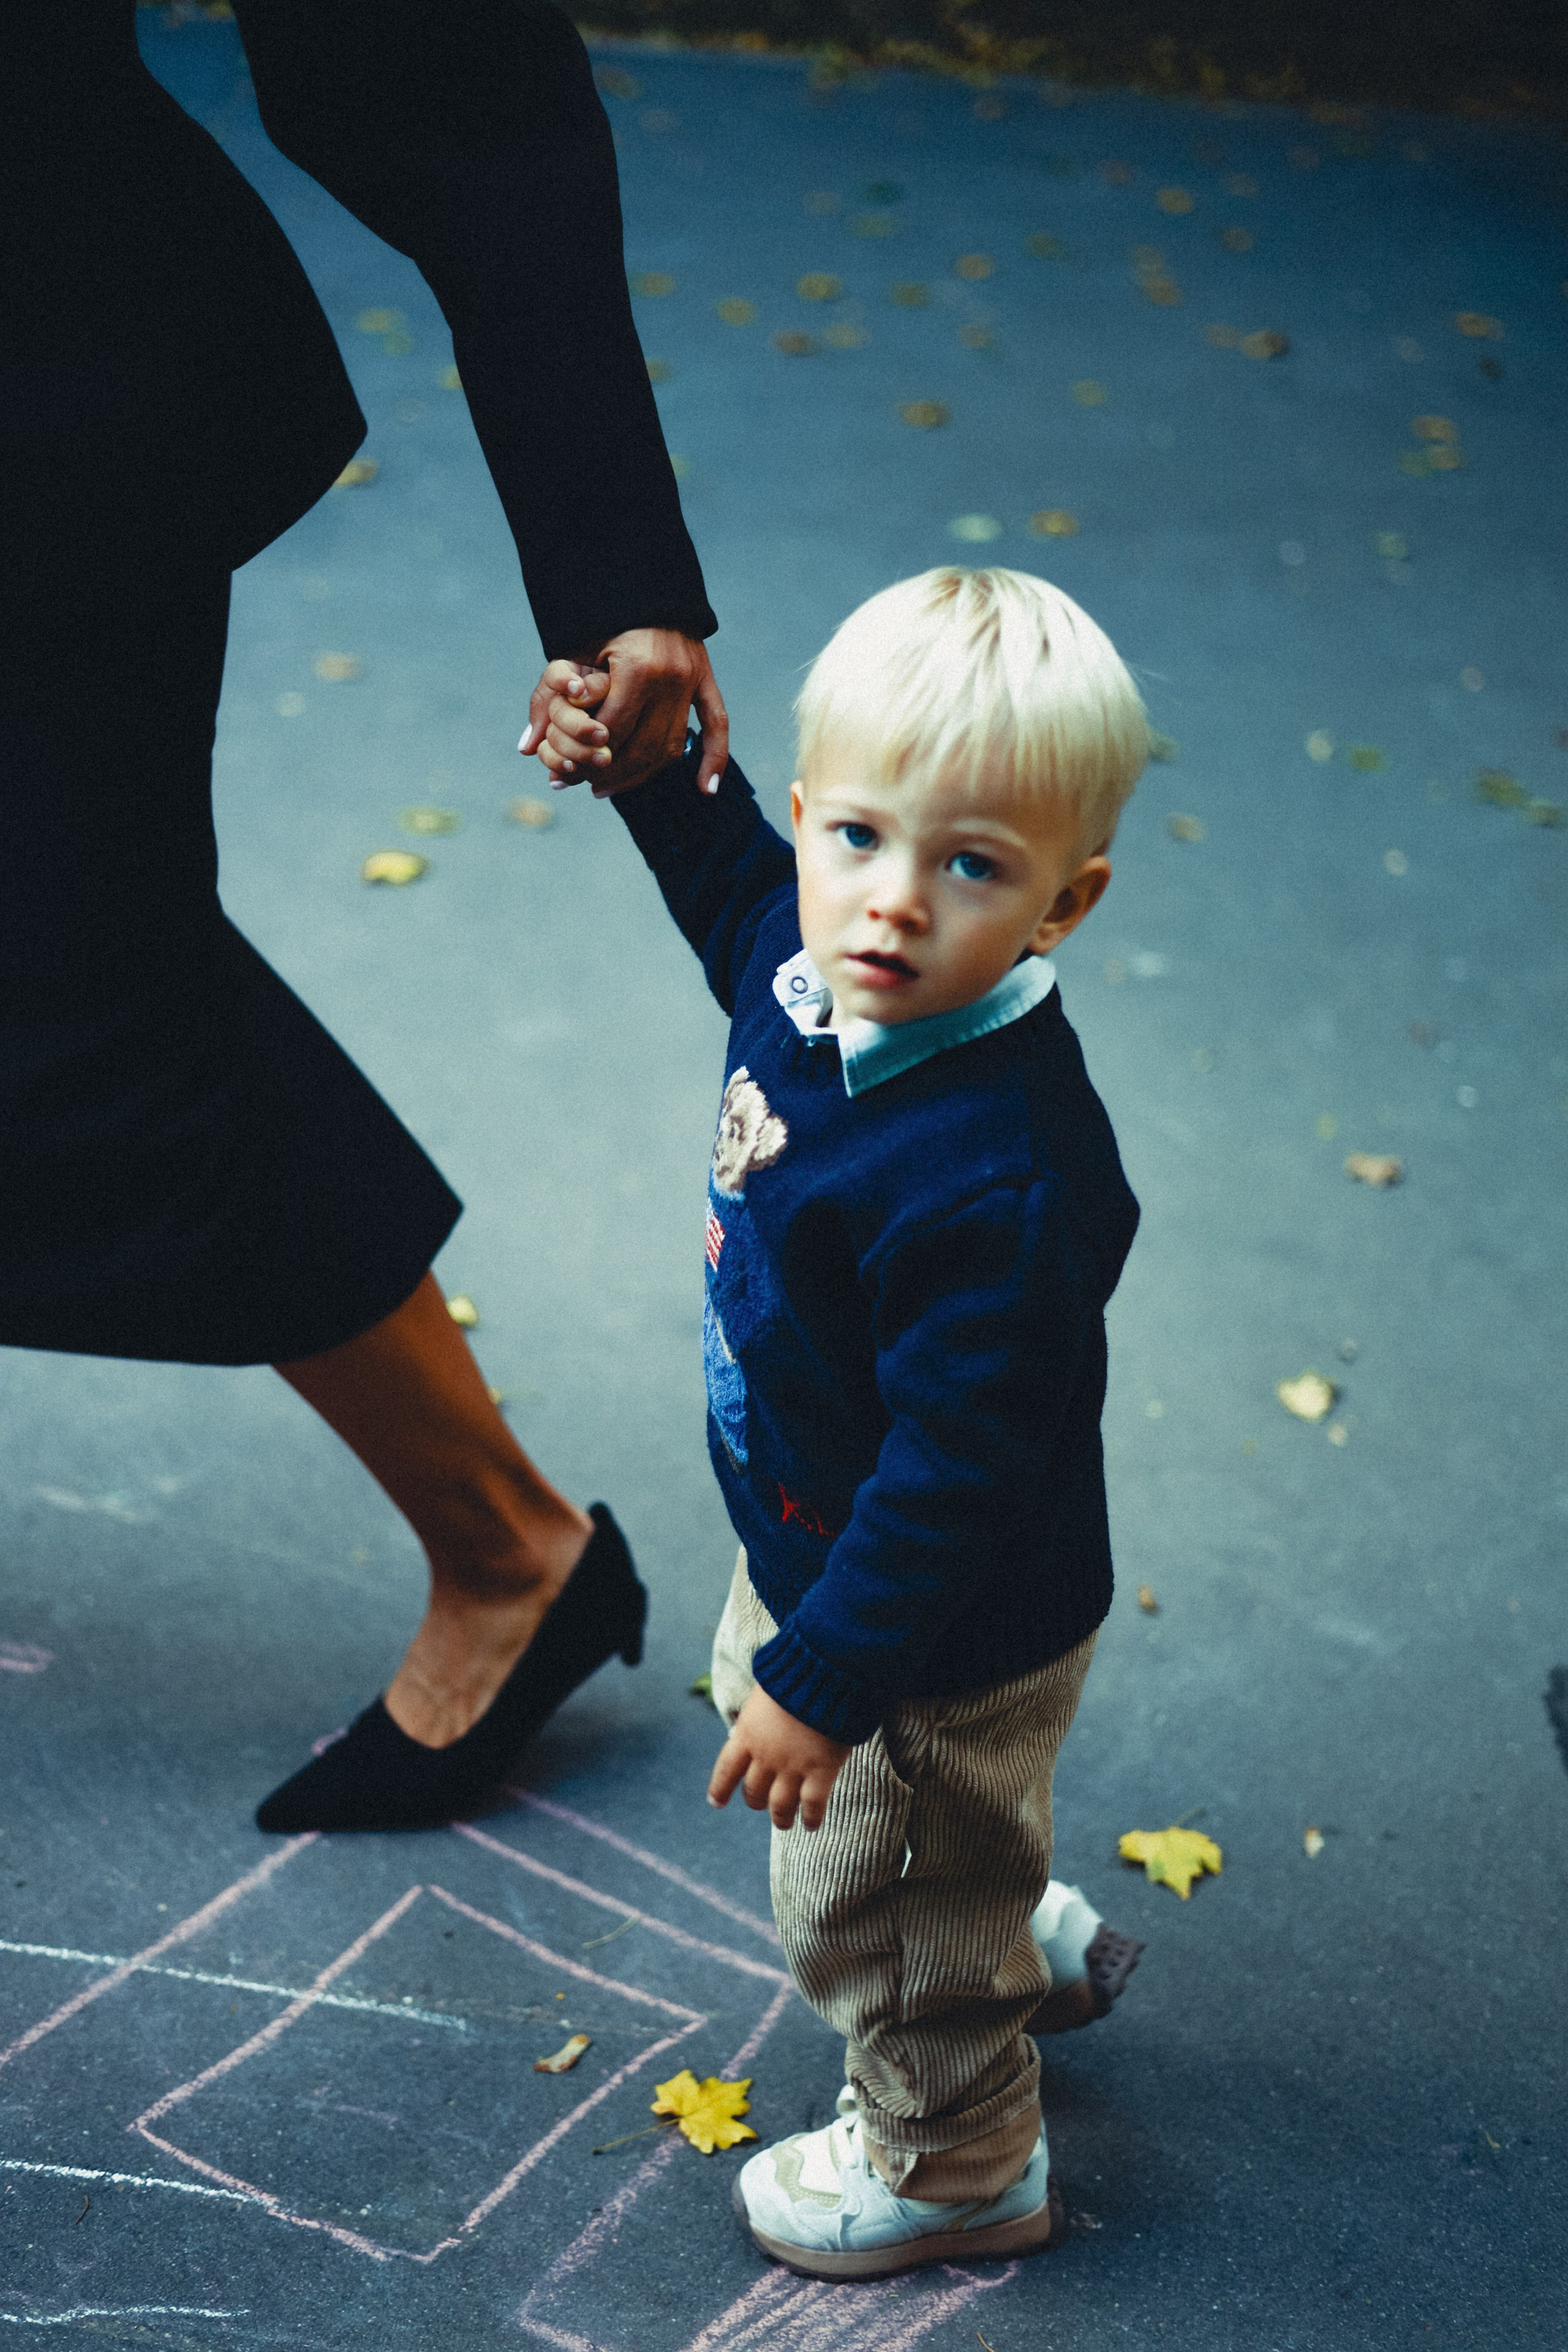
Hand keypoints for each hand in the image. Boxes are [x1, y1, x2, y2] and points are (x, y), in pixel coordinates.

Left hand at [519, 628, 727, 795]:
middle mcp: (671, 677)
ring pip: (672, 747)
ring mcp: (692, 680)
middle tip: (587, 786)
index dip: (588, 758)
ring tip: (613, 787)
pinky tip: (705, 788)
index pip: (612, 732)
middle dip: (611, 773)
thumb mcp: (569, 650)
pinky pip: (717, 726)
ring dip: (643, 774)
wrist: (639, 578)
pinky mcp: (706, 679)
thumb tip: (526, 748)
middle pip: (643, 748)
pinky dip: (714, 758)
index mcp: (637, 667)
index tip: (569, 775)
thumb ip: (546, 697)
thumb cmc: (598, 615)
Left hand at [707, 1684, 850, 1831]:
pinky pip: (812, 1805)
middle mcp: (766, 1756)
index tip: (716, 1802)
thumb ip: (753, 1717)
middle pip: (754, 1792)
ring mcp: (793, 1766)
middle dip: (757, 1801)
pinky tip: (811, 1824)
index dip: (720, 1789)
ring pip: (780, 1806)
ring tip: (785, 1823)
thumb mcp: (762, 1695)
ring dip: (781, 1818)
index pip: (726, 1770)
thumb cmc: (795, 1675)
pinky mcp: (821, 1771)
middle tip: (763, 1804)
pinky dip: (811, 1818)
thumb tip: (742, 1728)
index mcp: (747, 1734)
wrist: (825, 1672)